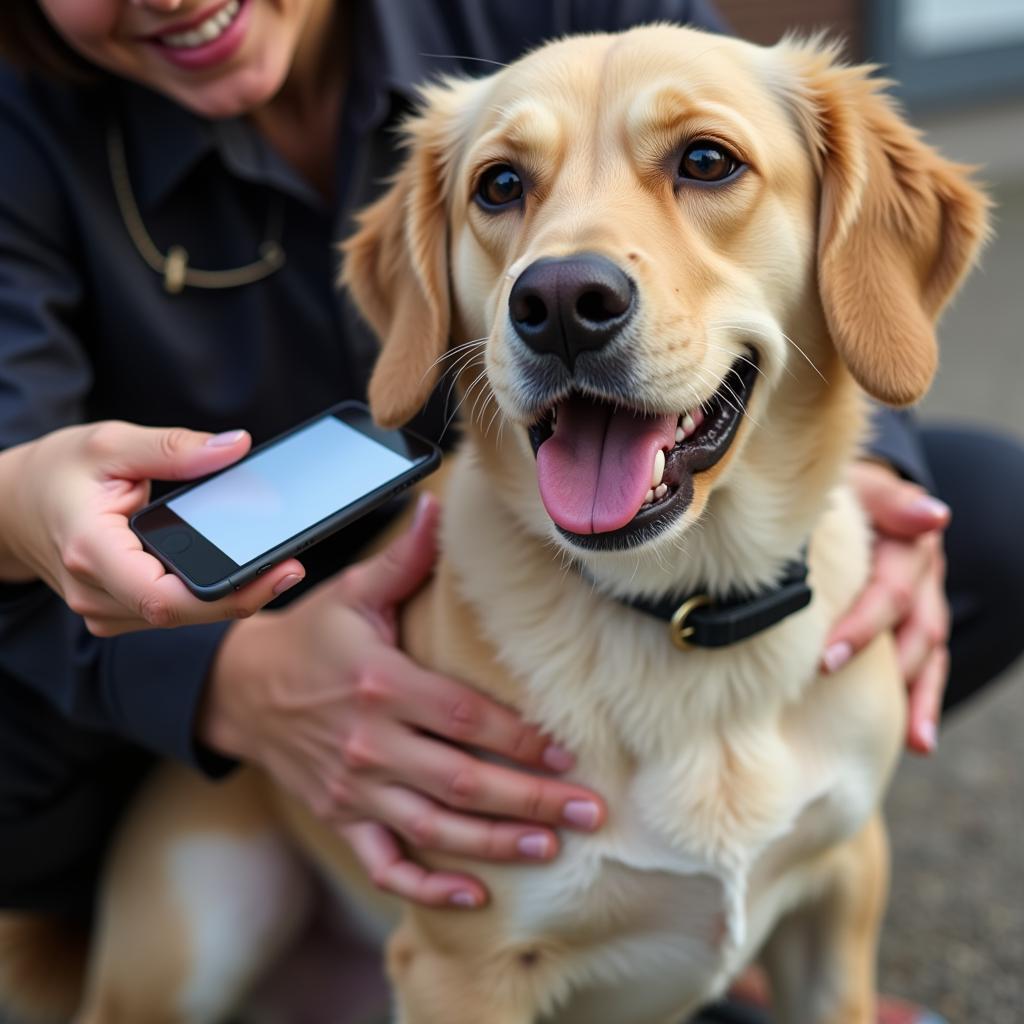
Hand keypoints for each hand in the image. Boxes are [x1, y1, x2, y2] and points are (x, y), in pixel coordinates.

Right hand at [0, 421, 304, 635]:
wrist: (11, 505)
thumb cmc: (56, 471)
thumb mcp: (109, 443)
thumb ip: (173, 447)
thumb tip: (236, 446)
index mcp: (91, 551)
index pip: (164, 597)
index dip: (227, 595)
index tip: (278, 570)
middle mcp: (96, 592)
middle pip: (182, 613)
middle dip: (244, 596)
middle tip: (294, 566)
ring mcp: (106, 608)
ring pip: (181, 618)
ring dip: (231, 598)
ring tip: (280, 565)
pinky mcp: (119, 610)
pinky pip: (172, 610)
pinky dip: (208, 594)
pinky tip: (243, 571)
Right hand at [200, 494, 605, 908]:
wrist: (239, 688)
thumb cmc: (308, 637)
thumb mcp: (352, 593)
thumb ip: (403, 559)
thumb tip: (438, 505)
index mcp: (382, 684)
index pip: (466, 719)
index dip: (520, 739)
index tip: (568, 752)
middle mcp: (372, 743)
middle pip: (463, 781)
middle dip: (531, 800)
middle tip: (589, 812)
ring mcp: (354, 788)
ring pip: (435, 827)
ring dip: (496, 843)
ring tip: (552, 849)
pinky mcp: (340, 816)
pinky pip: (385, 862)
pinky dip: (428, 886)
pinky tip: (476, 896)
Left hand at [823, 461, 950, 754]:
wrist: (859, 494)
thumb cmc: (847, 494)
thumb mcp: (863, 486)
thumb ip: (891, 501)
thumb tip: (936, 517)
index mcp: (908, 543)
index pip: (890, 591)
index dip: (862, 625)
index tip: (829, 656)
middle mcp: (924, 576)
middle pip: (915, 626)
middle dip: (881, 661)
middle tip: (834, 683)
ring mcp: (926, 601)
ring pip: (930, 652)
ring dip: (920, 696)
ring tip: (914, 738)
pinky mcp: (921, 622)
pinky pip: (930, 664)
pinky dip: (925, 701)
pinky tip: (919, 742)